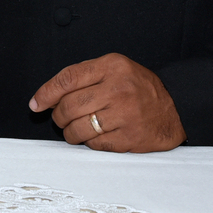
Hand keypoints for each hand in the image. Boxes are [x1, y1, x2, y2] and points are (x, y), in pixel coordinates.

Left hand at [28, 53, 185, 151]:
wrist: (176, 108)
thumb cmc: (138, 87)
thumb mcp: (115, 68)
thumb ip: (84, 76)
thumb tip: (48, 97)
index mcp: (112, 66)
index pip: (68, 78)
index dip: (46, 93)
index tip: (36, 104)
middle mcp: (118, 89)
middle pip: (69, 106)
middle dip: (58, 116)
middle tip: (60, 118)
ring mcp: (125, 115)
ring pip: (79, 128)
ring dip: (70, 133)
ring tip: (74, 130)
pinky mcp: (129, 138)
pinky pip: (95, 145)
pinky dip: (88, 143)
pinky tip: (94, 136)